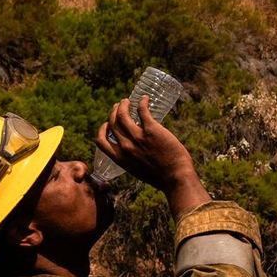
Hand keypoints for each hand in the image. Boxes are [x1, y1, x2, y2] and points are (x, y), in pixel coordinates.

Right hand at [95, 96, 209, 214]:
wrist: (175, 177)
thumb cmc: (160, 178)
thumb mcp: (138, 172)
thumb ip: (132, 161)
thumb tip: (135, 154)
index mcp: (120, 159)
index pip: (101, 141)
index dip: (102, 130)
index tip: (107, 124)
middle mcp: (125, 147)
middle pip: (113, 123)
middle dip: (113, 112)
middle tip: (119, 107)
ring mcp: (138, 137)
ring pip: (122, 114)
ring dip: (123, 105)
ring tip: (127, 101)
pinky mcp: (151, 130)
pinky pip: (142, 110)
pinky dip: (142, 102)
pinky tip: (145, 98)